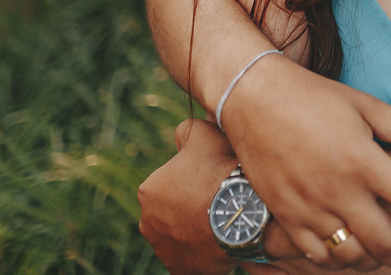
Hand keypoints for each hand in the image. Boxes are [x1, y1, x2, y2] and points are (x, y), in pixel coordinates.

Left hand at [138, 119, 239, 274]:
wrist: (243, 214)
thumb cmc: (222, 172)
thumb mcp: (204, 135)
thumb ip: (186, 130)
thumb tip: (180, 135)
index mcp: (148, 191)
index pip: (169, 183)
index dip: (192, 178)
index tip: (212, 178)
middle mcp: (147, 223)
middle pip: (171, 211)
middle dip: (188, 206)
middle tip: (218, 199)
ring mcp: (163, 250)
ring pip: (179, 235)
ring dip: (194, 229)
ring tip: (222, 220)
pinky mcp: (180, 270)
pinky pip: (189, 259)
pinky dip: (200, 252)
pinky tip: (218, 240)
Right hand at [223, 58, 390, 269]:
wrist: (253, 98)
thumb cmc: (314, 97)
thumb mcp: (364, 105)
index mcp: (362, 160)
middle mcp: (336, 189)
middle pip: (385, 242)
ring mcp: (308, 207)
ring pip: (351, 256)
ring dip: (375, 261)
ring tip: (387, 250)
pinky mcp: (284, 216)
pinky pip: (316, 256)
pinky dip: (338, 260)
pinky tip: (350, 249)